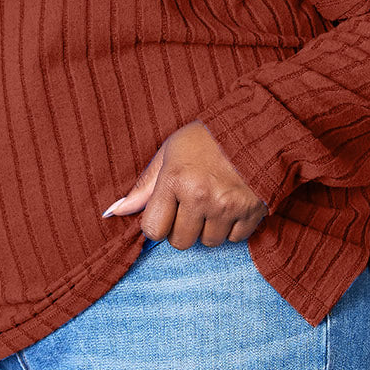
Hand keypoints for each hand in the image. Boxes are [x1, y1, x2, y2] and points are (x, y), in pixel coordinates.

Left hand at [103, 120, 267, 248]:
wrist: (254, 127)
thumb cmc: (205, 139)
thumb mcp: (169, 153)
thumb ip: (144, 186)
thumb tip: (115, 211)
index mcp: (176, 180)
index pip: (153, 229)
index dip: (157, 223)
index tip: (166, 210)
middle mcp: (201, 196)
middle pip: (180, 242)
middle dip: (182, 227)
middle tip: (191, 205)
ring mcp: (228, 206)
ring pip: (208, 242)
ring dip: (208, 228)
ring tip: (213, 202)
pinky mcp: (252, 212)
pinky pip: (234, 239)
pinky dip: (232, 227)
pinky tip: (231, 204)